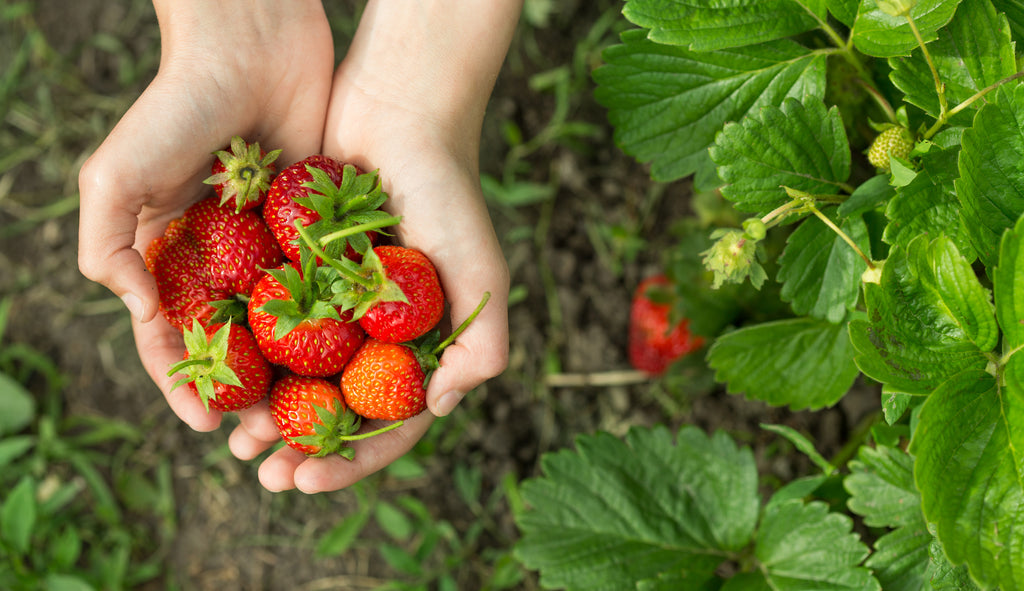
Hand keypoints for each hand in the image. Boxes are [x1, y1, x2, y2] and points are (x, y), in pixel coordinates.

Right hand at [77, 0, 334, 430]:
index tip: (207, 423)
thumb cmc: (176, 105)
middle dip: (244, 393)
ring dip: (292, 375)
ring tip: (307, 418)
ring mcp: (271, 248)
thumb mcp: (116, 175)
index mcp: (168, 255)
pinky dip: (334, 326)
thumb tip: (141, 315)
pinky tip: (350, 364)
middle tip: (266, 438)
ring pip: (284, 328)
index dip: (184, 384)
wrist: (253, 43)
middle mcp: (220, 260)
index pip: (171, 337)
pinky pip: (326, 287)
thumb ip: (110, 246)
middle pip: (232, 345)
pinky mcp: (317, 230)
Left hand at [227, 0, 519, 492]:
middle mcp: (380, 333)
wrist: (397, 112)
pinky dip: (247, 358)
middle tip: (263, 476)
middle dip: (302, 452)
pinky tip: (218, 379)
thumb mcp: (481, 271)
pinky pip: (269, 326)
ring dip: (268, 416)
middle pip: (339, 411)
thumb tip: (437, 411)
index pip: (391, 423)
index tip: (306, 482)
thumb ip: (481, 345)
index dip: (352, 461)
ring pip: (298, 378)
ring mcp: (338, 306)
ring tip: (234, 443)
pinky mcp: (299, 274)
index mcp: (424, 344)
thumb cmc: (448, 191)